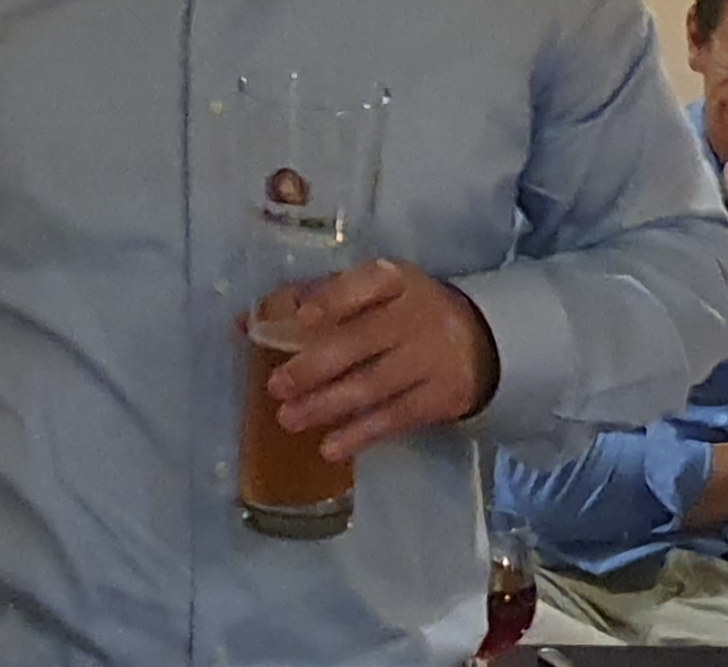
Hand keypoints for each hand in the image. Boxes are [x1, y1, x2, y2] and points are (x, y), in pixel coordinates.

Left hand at [265, 259, 501, 462]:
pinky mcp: (442, 397)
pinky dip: (361, 433)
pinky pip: (395, 418)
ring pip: (374, 384)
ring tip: (288, 420)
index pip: (367, 282)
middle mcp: (416, 316)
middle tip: (276, 387)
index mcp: (396, 280)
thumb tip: (245, 322)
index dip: (335, 298)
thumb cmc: (402, 313)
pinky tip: (330, 447)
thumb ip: (311, 300)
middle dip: (315, 365)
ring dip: (328, 404)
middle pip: (362, 340)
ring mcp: (432, 358)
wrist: (482, 342)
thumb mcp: (372, 294)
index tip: (303, 316)